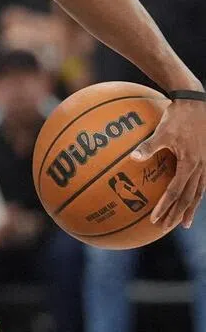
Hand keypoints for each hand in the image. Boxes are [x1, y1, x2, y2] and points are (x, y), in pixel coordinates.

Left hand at [132, 99, 205, 231]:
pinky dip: (195, 195)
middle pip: (189, 197)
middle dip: (178, 214)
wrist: (197, 103)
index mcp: (190, 164)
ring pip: (199, 192)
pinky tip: (190, 200)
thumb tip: (133, 158)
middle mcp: (201, 167)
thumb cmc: (178, 117)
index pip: (176, 192)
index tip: (155, 219)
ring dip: (189, 208)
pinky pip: (201, 183)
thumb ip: (149, 146)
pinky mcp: (205, 159)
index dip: (166, 207)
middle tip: (167, 228)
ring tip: (183, 222)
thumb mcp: (162, 131)